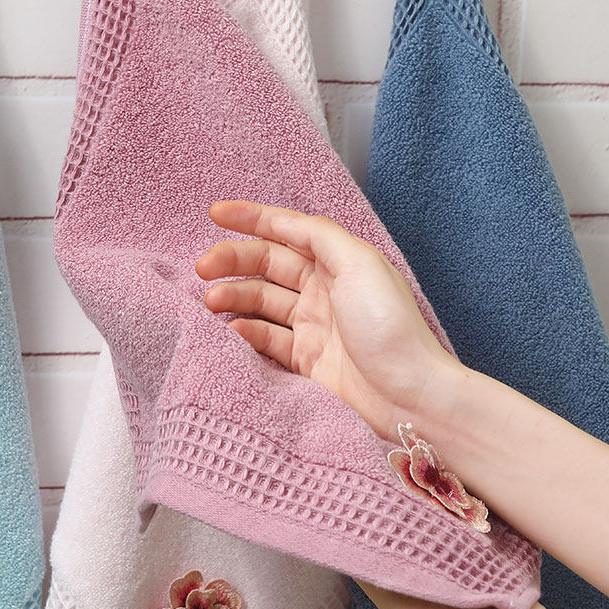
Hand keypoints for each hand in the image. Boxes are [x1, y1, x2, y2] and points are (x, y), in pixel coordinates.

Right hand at [195, 200, 457, 440]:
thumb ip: (320, 235)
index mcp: (338, 262)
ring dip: (232, 295)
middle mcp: (323, 290)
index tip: (215, 214)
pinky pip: (265, 339)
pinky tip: (229, 330)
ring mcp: (313, 326)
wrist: (407, 394)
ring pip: (260, 301)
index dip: (252, 218)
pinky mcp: (305, 360)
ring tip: (209, 302)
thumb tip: (284, 221)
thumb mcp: (360, 263)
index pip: (288, 231)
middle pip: (267, 264)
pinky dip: (244, 332)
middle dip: (232, 260)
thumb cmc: (389, 326)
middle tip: (202, 268)